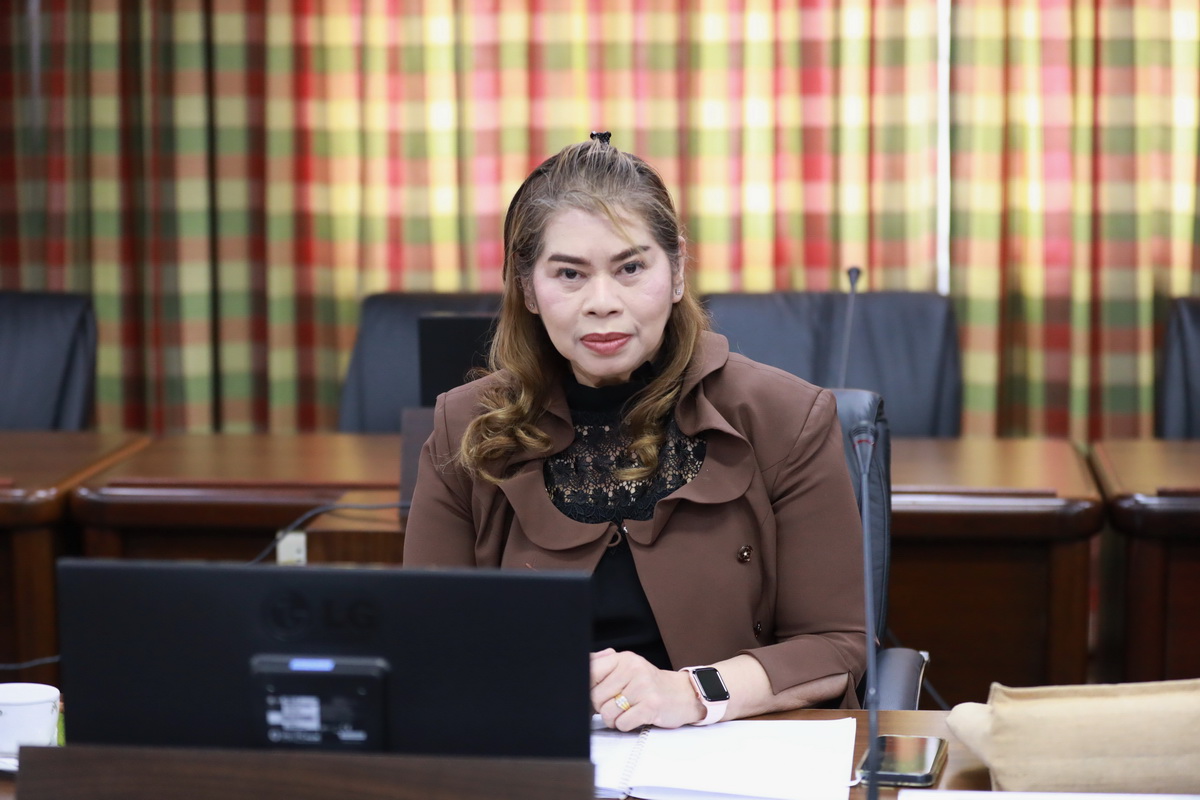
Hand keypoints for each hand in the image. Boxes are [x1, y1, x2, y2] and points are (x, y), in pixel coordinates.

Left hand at [589, 648, 703, 730]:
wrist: (683, 694)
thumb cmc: (650, 684)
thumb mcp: (629, 667)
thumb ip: (605, 663)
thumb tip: (583, 661)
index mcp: (624, 659)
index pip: (590, 671)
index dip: (587, 688)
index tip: (596, 693)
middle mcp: (633, 669)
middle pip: (596, 697)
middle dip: (602, 707)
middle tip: (617, 705)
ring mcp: (643, 687)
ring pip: (607, 713)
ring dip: (613, 719)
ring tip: (626, 712)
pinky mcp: (651, 706)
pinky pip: (622, 723)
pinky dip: (625, 726)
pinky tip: (635, 718)